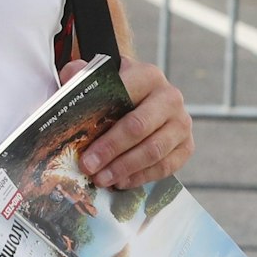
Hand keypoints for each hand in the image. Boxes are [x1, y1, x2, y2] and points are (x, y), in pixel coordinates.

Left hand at [69, 57, 193, 189]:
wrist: (146, 99)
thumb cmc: (119, 91)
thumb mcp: (101, 76)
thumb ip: (82, 73)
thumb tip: (70, 76)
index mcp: (148, 76)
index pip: (125, 97)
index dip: (102, 122)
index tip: (83, 146)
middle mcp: (170, 97)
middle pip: (139, 127)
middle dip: (111, 150)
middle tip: (89, 167)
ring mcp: (181, 122)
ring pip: (154, 150)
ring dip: (125, 168)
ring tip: (102, 179)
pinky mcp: (187, 145)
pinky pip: (167, 166)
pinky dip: (142, 177)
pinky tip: (122, 182)